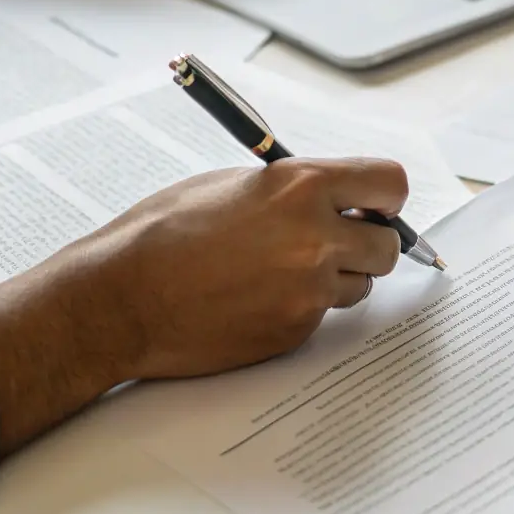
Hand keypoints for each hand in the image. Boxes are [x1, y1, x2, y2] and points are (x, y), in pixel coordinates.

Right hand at [0, 158, 408, 455]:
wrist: (123, 298)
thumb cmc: (164, 232)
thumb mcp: (234, 184)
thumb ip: (293, 187)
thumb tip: (333, 196)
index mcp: (302, 186)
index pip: (390, 183)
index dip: (384, 197)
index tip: (373, 205)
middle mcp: (316, 237)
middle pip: (387, 244)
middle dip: (366, 243)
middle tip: (334, 241)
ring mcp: (308, 290)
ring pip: (358, 285)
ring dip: (335, 278)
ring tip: (279, 270)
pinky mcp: (295, 331)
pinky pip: (320, 316)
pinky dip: (300, 307)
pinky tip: (256, 298)